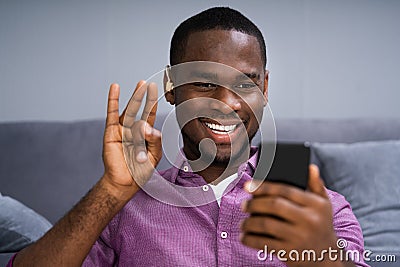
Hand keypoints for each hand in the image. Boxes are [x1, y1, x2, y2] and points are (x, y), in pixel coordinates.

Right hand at [102, 82, 161, 197]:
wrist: (125, 182)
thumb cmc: (140, 171)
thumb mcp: (154, 156)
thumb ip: (155, 141)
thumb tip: (149, 127)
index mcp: (145, 134)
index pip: (150, 114)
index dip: (153, 103)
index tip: (156, 90)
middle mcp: (134, 129)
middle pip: (140, 109)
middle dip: (145, 96)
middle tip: (149, 84)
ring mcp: (122, 129)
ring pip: (130, 113)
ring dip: (135, 98)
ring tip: (141, 85)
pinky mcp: (111, 132)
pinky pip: (112, 114)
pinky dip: (113, 100)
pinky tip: (115, 88)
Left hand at [241, 165, 343, 266]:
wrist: (327, 259)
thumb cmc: (321, 225)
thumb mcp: (324, 205)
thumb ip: (316, 185)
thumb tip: (310, 167)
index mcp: (316, 205)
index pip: (286, 190)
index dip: (264, 186)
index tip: (248, 186)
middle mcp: (309, 220)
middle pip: (274, 205)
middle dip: (254, 203)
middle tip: (244, 205)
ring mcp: (299, 237)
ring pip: (266, 224)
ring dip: (249, 223)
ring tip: (243, 223)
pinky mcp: (290, 252)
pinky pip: (264, 243)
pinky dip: (250, 239)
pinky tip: (245, 237)